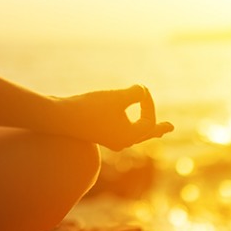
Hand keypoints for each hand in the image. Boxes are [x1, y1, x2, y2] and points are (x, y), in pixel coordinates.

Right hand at [54, 85, 173, 150]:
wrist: (59, 117)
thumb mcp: (116, 97)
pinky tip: (128, 123)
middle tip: (171, 127)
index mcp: (129, 137)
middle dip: (157, 128)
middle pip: (145, 134)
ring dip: (143, 127)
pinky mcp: (99, 133)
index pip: (149, 120)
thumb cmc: (89, 108)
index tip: (140, 88)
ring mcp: (110, 139)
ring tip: (155, 128)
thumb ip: (136, 93)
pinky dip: (129, 125)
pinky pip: (121, 131)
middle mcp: (121, 141)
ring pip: (133, 134)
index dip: (148, 102)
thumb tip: (142, 92)